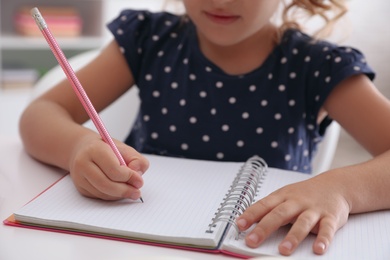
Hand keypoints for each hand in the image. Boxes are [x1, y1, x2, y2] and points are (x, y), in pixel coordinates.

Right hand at [69, 135, 148, 199]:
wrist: (84, 149)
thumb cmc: (108, 148)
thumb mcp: (125, 149)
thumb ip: (137, 160)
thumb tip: (137, 175)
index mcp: (95, 149)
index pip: (113, 169)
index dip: (129, 177)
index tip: (139, 181)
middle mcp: (83, 163)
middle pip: (106, 184)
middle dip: (125, 190)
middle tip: (137, 192)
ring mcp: (79, 177)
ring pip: (102, 193)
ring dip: (119, 195)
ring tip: (131, 191)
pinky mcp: (80, 187)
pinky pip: (99, 196)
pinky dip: (112, 196)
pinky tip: (120, 191)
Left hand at [236, 174, 350, 255]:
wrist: (335, 185)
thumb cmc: (305, 193)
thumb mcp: (284, 196)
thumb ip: (268, 209)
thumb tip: (245, 222)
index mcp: (283, 196)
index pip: (264, 205)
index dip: (251, 214)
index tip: (239, 225)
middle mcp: (297, 202)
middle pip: (279, 214)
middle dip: (264, 228)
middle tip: (252, 241)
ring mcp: (314, 210)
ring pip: (302, 223)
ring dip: (293, 237)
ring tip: (283, 250)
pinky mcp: (330, 218)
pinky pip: (327, 229)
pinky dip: (323, 239)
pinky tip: (318, 249)